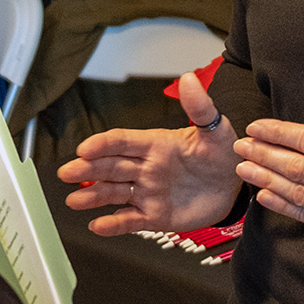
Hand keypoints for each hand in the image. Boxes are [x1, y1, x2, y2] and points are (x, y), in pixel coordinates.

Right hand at [56, 71, 240, 236]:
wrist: (235, 187)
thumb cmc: (222, 155)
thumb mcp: (215, 130)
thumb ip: (200, 108)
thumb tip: (189, 79)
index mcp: (155, 144)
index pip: (122, 142)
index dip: (103, 144)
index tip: (84, 148)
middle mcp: (146, 168)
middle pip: (110, 167)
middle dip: (87, 169)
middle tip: (68, 172)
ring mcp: (148, 192)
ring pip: (114, 193)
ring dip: (93, 196)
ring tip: (74, 201)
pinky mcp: (155, 215)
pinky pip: (130, 220)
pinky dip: (113, 224)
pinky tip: (98, 225)